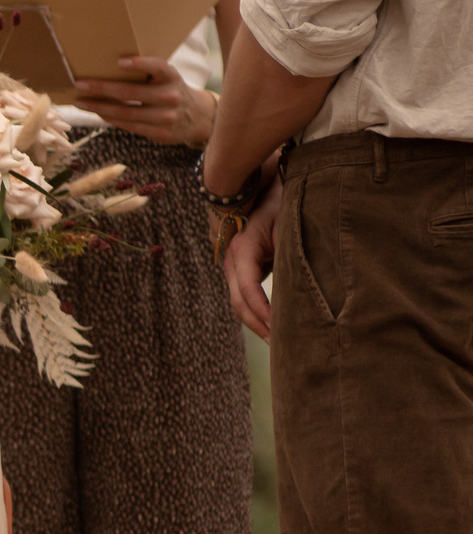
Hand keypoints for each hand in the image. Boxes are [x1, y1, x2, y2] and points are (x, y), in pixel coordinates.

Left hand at [73, 57, 216, 147]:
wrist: (198, 117)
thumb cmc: (171, 91)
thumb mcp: (167, 78)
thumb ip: (149, 75)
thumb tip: (110, 69)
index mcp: (172, 77)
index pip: (158, 67)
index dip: (140, 64)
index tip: (120, 62)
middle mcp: (170, 96)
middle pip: (130, 93)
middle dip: (102, 89)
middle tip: (80, 85)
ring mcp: (165, 117)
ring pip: (125, 113)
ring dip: (99, 107)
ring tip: (81, 102)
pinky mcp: (160, 134)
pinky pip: (129, 126)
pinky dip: (110, 119)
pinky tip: (98, 112)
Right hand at [224, 180, 280, 340]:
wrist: (263, 184)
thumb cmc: (280, 200)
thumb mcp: (289, 222)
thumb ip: (290, 251)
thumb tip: (301, 284)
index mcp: (242, 250)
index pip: (247, 290)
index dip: (263, 312)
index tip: (281, 330)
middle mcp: (231, 261)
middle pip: (239, 304)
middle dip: (260, 326)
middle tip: (282, 348)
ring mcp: (233, 267)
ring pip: (240, 304)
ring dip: (257, 323)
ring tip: (280, 343)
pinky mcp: (242, 270)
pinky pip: (245, 297)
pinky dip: (258, 313)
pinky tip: (275, 325)